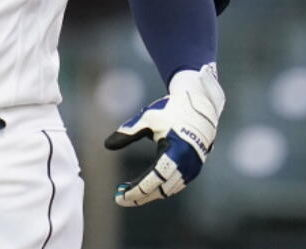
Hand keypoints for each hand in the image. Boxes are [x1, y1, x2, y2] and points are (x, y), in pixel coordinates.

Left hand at [104, 62, 223, 206]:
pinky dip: (159, 189)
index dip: (136, 191)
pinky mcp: (193, 170)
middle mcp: (186, 165)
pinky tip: (143, 186)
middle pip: (160, 190)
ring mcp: (192, 169)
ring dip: (148, 194)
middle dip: (139, 196)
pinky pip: (174, 186)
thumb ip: (128, 132)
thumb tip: (106, 145)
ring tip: (127, 191)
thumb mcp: (147, 119)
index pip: (154, 180)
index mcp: (176, 153)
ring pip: (168, 190)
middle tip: (119, 198)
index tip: (119, 196)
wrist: (199, 108)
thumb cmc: (171, 112)